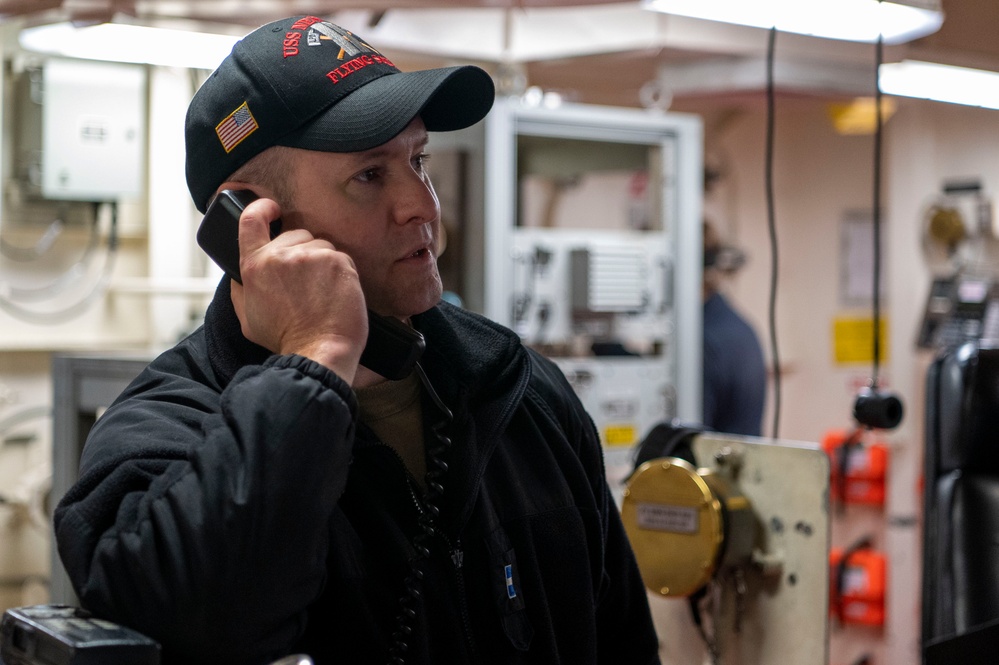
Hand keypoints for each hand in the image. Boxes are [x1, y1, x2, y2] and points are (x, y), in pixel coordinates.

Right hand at [229, 197, 367, 382]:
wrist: (318, 351)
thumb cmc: (285, 339)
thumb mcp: (248, 316)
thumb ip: (242, 289)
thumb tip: (241, 274)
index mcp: (254, 265)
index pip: (251, 220)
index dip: (261, 208)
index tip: (271, 209)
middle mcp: (280, 255)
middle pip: (294, 235)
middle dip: (301, 253)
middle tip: (305, 284)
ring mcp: (310, 256)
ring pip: (319, 246)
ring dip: (322, 264)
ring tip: (321, 293)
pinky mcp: (337, 261)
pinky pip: (340, 257)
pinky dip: (340, 273)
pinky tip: (336, 294)